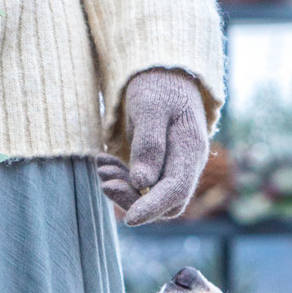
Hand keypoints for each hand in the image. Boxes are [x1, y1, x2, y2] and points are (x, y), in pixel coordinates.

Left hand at [96, 68, 208, 225]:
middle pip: (165, 202)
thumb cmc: (158, 85)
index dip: (152, 208)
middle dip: (132, 199)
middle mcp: (186, 163)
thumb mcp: (151, 108)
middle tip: (104, 182)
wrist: (162, 72)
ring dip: (123, 188)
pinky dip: (121, 177)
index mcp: (191, 149)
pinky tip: (103, 161)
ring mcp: (174, 165)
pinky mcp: (160, 164)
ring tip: (101, 167)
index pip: (176, 191)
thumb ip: (148, 144)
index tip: (129, 220)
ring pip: (151, 195)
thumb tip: (142, 183)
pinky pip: (142, 183)